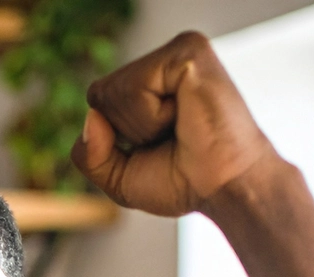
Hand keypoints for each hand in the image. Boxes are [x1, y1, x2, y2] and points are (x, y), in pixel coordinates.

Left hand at [71, 31, 277, 217]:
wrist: (224, 188)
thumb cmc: (181, 182)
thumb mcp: (118, 178)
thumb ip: (89, 155)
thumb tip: (91, 117)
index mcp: (149, 83)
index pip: (97, 101)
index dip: (113, 138)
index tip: (154, 147)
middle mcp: (162, 62)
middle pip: (99, 94)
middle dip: (125, 132)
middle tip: (170, 138)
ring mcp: (176, 52)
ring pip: (113, 91)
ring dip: (141, 126)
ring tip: (180, 127)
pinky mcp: (188, 52)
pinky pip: (136, 86)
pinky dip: (152, 117)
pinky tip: (184, 116)